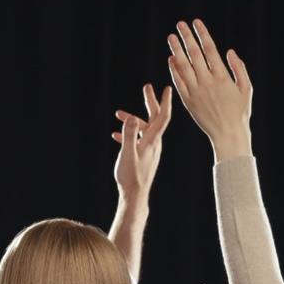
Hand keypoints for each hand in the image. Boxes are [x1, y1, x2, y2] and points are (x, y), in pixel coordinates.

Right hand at [112, 83, 173, 203]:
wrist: (135, 195)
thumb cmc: (131, 176)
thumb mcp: (127, 154)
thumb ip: (128, 136)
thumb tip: (131, 119)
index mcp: (152, 141)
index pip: (162, 117)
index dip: (165, 102)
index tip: (167, 88)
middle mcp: (154, 143)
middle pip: (154, 118)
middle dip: (150, 102)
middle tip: (147, 87)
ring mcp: (149, 150)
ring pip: (142, 129)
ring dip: (132, 120)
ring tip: (118, 114)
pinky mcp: (143, 156)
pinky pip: (137, 140)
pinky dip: (128, 134)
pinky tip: (116, 136)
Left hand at [167, 19, 252, 160]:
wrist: (228, 134)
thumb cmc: (240, 112)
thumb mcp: (246, 89)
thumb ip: (239, 68)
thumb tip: (229, 51)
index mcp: (222, 77)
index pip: (209, 50)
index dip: (202, 34)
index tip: (196, 22)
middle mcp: (207, 82)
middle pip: (194, 54)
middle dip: (186, 37)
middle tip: (180, 25)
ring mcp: (195, 92)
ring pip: (183, 66)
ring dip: (176, 50)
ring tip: (171, 37)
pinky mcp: (188, 101)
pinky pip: (178, 82)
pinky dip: (174, 69)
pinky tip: (171, 59)